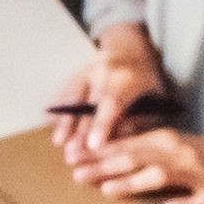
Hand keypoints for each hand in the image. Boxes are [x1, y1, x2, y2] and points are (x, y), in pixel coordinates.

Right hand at [49, 28, 165, 160]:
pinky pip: (65, 93)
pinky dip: (58, 108)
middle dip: (79, 132)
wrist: (130, 48)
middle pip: (88, 105)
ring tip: (58, 142)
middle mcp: (104, 70)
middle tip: (72, 155)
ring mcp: (87, 70)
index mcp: (128, 77)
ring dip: (65, 122)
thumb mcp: (154, 97)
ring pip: (73, 98)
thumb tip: (119, 141)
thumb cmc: (145, 80)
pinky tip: (50, 122)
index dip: (102, 124)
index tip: (93, 145)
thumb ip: (139, 118)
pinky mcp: (76, 73)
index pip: (112, 103)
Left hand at [75, 127, 203, 203]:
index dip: (101, 149)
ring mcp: (200, 177)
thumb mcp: (183, 147)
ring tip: (106, 189)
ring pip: (160, 177)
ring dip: (132, 183)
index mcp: (174, 140)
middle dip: (105, 165)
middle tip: (77, 172)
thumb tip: (113, 151)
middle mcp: (184, 155)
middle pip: (138, 158)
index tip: (75, 154)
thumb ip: (151, 149)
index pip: (130, 143)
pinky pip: (194, 203)